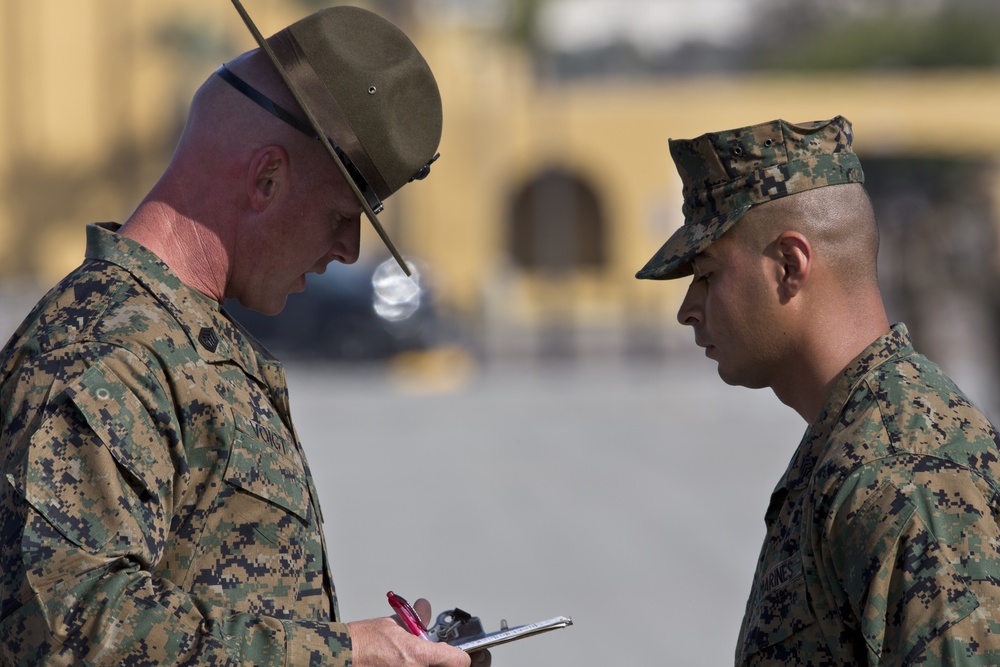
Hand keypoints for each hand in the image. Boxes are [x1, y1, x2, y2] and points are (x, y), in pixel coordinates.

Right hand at [347, 597, 490, 666]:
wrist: (340, 656)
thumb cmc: (362, 642)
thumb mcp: (392, 624)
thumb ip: (414, 620)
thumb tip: (425, 608)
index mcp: (418, 655)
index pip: (458, 660)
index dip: (459, 655)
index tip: (455, 652)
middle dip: (438, 661)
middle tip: (427, 654)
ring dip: (422, 664)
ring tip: (404, 657)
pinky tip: (396, 662)